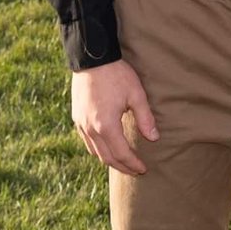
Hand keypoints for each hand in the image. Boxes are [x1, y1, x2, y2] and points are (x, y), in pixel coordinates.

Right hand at [71, 59, 158, 175]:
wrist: (92, 58)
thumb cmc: (117, 74)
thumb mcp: (136, 94)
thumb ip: (145, 118)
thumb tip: (154, 138)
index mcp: (106, 125)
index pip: (122, 154)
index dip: (133, 163)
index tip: (143, 169)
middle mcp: (91, 129)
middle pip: (107, 158)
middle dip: (122, 166)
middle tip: (135, 171)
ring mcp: (81, 124)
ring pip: (95, 152)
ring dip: (109, 160)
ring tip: (123, 162)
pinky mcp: (76, 118)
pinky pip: (87, 142)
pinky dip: (98, 149)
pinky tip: (107, 147)